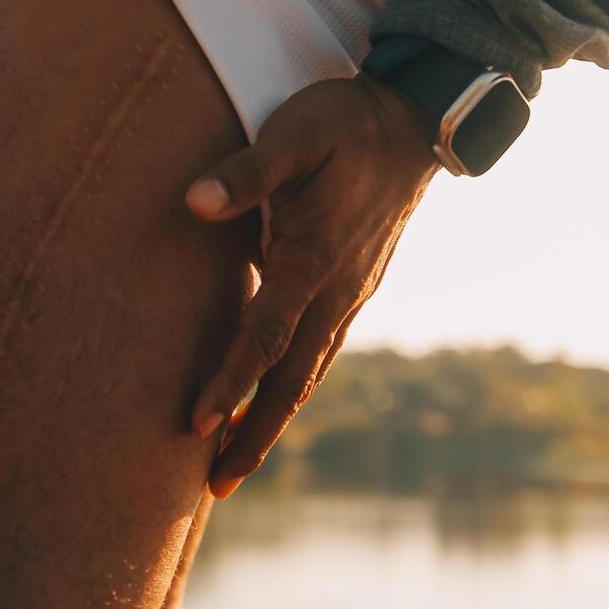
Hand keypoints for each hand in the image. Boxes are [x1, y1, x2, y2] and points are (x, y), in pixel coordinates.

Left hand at [184, 73, 438, 498]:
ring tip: (236, 460)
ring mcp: (351, 293)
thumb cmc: (344, 122)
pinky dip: (292, 384)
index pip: (267, 336)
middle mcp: (338, 290)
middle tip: (215, 486)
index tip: (199, 422)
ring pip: (309, 372)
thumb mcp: (294, 134)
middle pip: (292, 380)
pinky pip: (319, 350)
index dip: (232, 381)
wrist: (414, 122)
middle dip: (255, 434)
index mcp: (316, 258)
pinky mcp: (354, 287)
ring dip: (273, 418)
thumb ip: (246, 171)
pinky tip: (271, 397)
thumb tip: (194, 202)